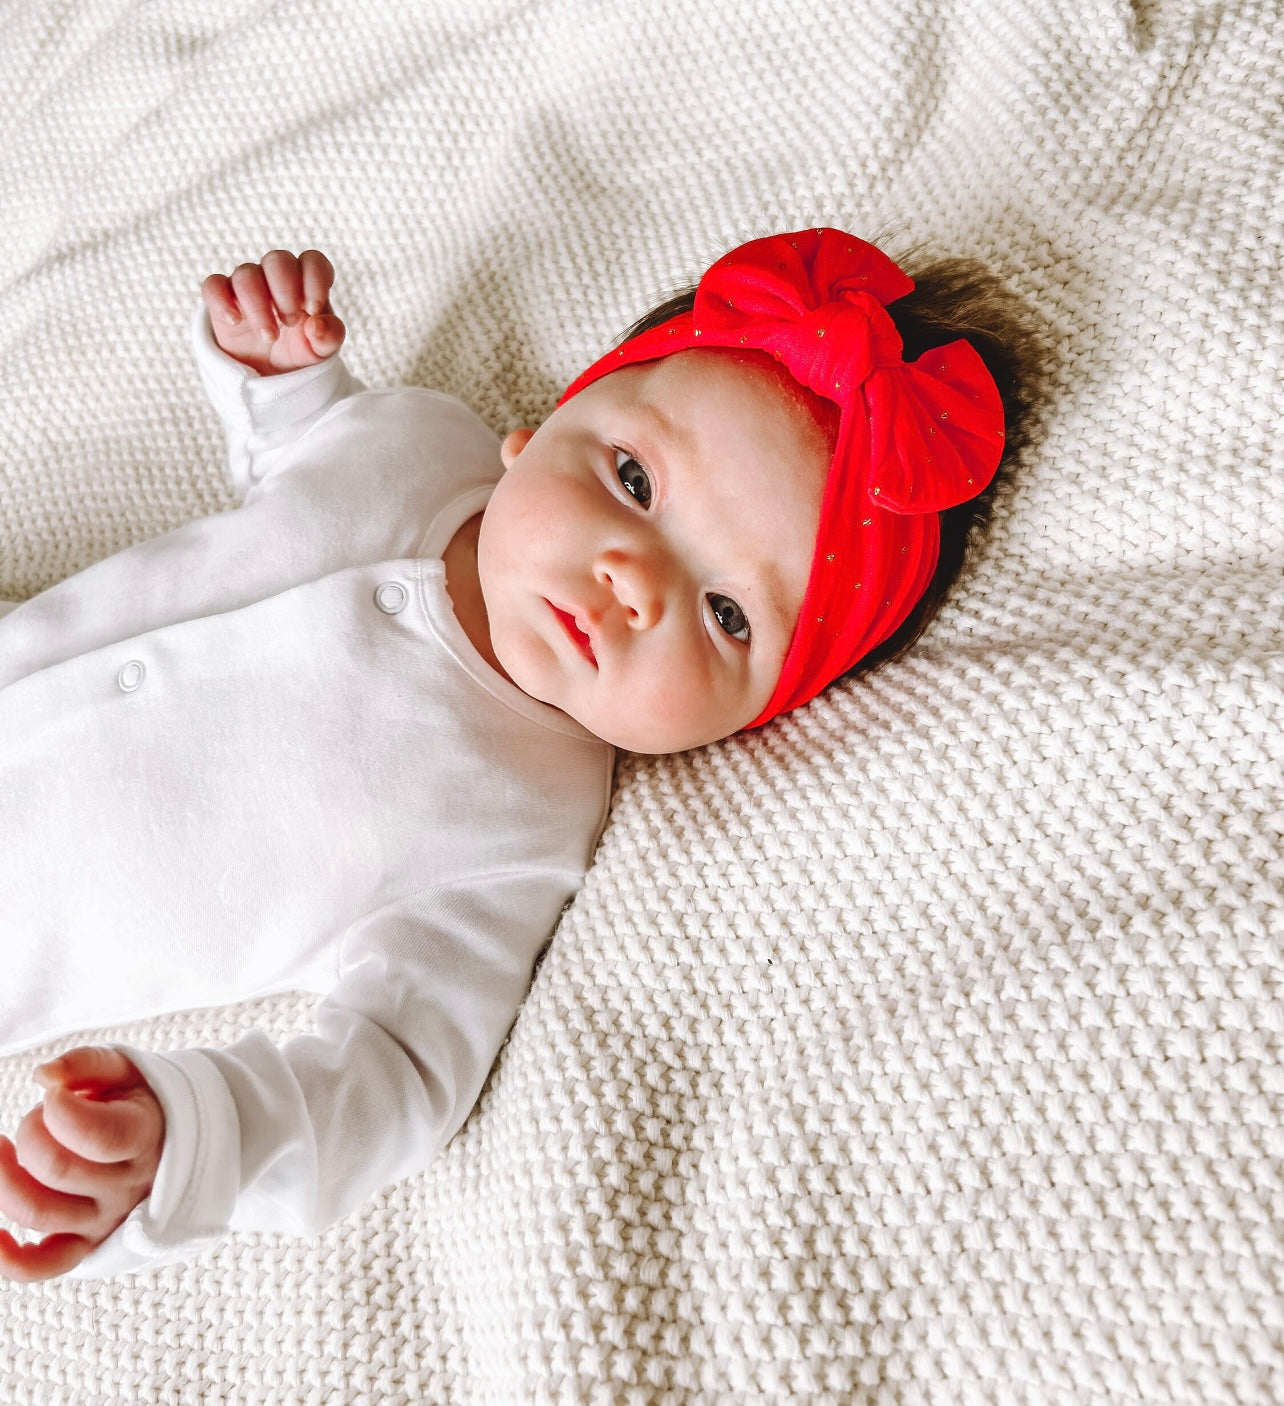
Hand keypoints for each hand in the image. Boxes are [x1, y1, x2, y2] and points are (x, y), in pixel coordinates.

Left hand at [0, 1047, 164, 1281]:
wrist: (164, 1142)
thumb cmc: (133, 1101)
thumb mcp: (122, 1069)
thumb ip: (84, 1064)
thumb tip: (43, 1075)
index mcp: (144, 1139)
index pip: (95, 1136)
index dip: (59, 1110)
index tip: (56, 1092)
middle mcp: (126, 1187)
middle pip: (56, 1169)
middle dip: (30, 1132)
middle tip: (37, 1115)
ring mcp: (104, 1220)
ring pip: (38, 1213)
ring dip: (3, 1178)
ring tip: (4, 1149)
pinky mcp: (83, 1244)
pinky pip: (41, 1267)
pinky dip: (6, 1259)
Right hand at [202, 248, 344, 375]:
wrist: (272, 373)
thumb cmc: (301, 351)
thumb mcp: (323, 350)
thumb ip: (330, 336)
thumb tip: (316, 325)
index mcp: (307, 283)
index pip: (313, 261)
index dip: (314, 279)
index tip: (312, 309)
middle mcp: (277, 277)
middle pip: (278, 260)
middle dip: (286, 291)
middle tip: (290, 322)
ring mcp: (249, 285)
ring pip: (246, 274)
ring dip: (258, 305)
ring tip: (269, 336)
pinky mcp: (223, 299)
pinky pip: (214, 285)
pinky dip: (222, 301)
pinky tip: (235, 321)